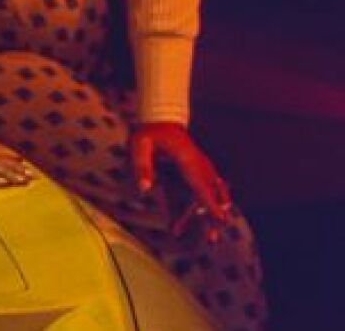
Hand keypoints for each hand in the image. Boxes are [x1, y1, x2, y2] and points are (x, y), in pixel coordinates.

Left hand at [130, 121, 232, 239]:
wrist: (162, 120)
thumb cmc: (149, 133)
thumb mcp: (139, 145)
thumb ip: (142, 166)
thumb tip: (144, 189)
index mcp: (187, 158)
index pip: (201, 184)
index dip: (210, 203)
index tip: (220, 219)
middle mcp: (200, 165)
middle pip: (210, 194)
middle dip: (213, 216)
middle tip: (212, 239)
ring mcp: (202, 168)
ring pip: (211, 195)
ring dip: (210, 215)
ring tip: (209, 238)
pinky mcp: (199, 173)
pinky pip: (203, 192)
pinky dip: (200, 208)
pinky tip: (190, 224)